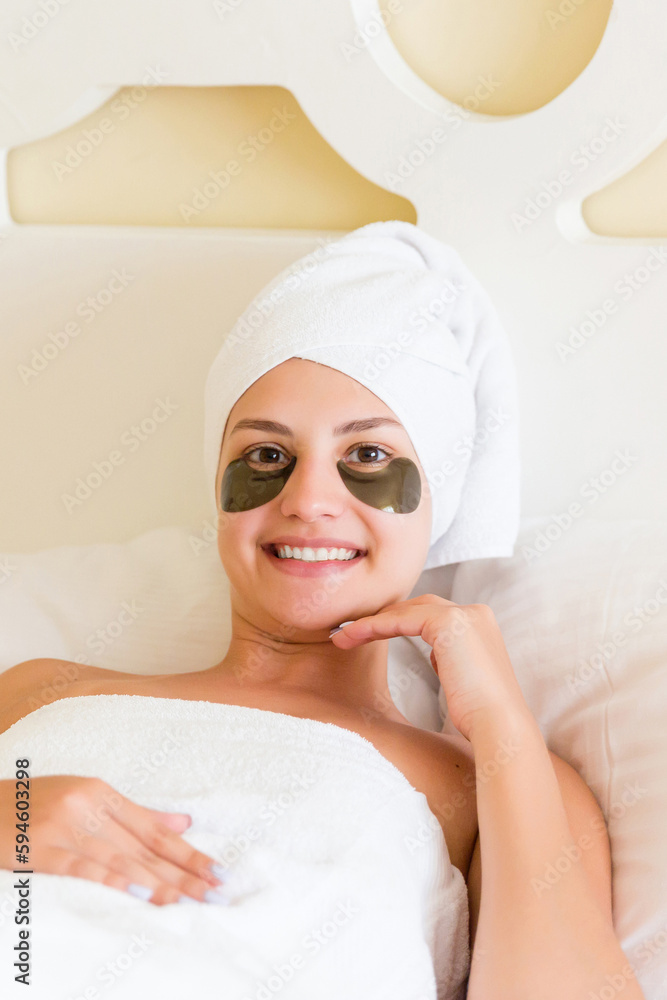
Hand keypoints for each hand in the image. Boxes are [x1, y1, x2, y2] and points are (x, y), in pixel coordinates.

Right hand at [0, 774, 228, 905]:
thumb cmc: (39, 804)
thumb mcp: (88, 798)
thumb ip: (136, 814)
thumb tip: (183, 822)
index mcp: (104, 794)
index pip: (156, 830)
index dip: (189, 852)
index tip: (218, 871)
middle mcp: (90, 808)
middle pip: (145, 847)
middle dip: (183, 873)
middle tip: (215, 892)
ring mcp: (66, 828)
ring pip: (121, 859)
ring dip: (156, 882)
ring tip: (186, 900)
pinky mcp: (42, 849)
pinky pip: (83, 867)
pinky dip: (112, 879)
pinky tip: (137, 891)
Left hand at [330, 594, 531, 741]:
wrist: (499, 726)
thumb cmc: (481, 716)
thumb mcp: (465, 679)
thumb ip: (452, 660)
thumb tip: (437, 656)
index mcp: (481, 624)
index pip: (431, 614)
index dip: (398, 622)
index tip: (371, 637)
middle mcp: (475, 613)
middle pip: (418, 606)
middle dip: (383, 618)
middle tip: (351, 633)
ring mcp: (464, 614)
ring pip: (406, 611)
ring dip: (371, 622)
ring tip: (342, 637)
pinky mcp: (449, 622)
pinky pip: (401, 620)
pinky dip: (374, 627)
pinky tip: (353, 637)